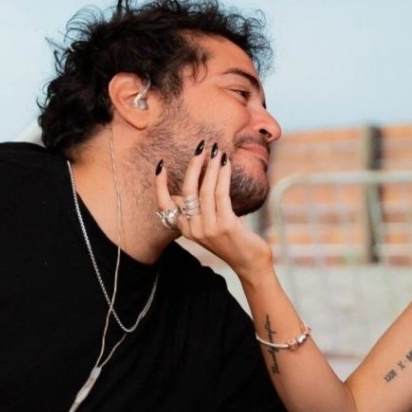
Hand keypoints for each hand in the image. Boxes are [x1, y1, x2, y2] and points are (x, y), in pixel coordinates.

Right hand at [154, 142, 272, 278]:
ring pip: (206, 190)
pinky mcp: (225, 225)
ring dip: (211, 167)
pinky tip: (226, 163)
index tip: (160, 166)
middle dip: (193, 166)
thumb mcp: (207, 227)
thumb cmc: (232, 241)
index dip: (160, 185)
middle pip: (187, 191)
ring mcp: (209, 228)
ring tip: (217, 152)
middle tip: (201, 148)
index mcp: (186, 229)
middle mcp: (194, 229)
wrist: (251, 263)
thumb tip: (181, 192)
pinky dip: (223, 175)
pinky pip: (221, 193)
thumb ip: (194, 212)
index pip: (165, 204)